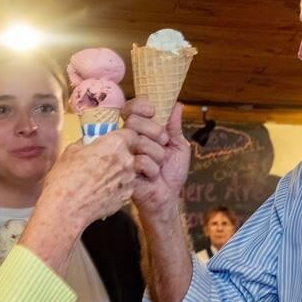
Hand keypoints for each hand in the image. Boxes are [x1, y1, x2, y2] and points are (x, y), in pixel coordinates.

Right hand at [38, 129, 136, 229]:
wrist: (67, 209)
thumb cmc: (65, 178)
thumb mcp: (71, 151)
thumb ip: (87, 144)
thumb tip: (90, 144)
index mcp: (115, 144)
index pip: (132, 134)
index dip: (124, 137)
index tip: (115, 141)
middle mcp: (127, 161)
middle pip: (133, 153)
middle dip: (123, 155)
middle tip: (106, 160)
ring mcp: (129, 181)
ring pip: (130, 171)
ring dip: (120, 172)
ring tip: (102, 178)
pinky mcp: (126, 197)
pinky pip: (126, 187)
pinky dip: (117, 187)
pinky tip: (103, 191)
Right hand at [122, 99, 190, 217]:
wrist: (167, 197)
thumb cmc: (171, 172)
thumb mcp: (179, 146)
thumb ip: (175, 127)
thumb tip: (177, 105)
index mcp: (140, 131)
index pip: (132, 109)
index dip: (140, 105)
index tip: (153, 111)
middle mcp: (129, 140)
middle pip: (133, 121)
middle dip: (154, 131)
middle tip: (163, 142)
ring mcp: (124, 154)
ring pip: (139, 141)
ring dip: (157, 154)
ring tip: (159, 165)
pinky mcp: (122, 170)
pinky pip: (141, 161)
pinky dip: (153, 170)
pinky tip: (151, 176)